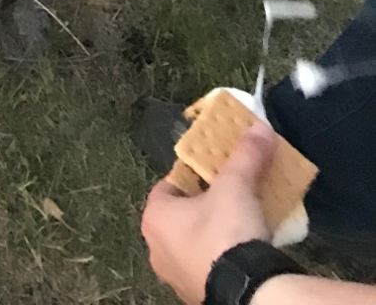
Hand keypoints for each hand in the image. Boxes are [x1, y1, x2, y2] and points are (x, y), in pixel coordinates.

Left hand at [141, 124, 274, 304]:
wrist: (248, 293)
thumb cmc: (226, 232)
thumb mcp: (236, 185)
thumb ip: (246, 155)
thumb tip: (260, 127)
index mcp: (154, 218)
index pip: (169, 186)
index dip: (193, 176)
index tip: (216, 173)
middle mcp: (156, 250)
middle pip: (182, 216)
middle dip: (205, 205)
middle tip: (231, 196)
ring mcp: (176, 277)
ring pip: (195, 244)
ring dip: (214, 233)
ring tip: (242, 222)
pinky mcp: (199, 295)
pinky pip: (209, 268)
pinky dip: (224, 258)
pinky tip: (245, 252)